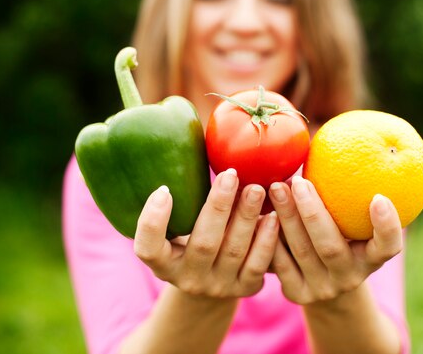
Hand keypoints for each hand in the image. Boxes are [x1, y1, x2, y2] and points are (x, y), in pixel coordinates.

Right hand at [133, 169, 278, 298]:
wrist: (216, 277)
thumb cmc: (195, 232)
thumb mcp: (181, 221)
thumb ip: (182, 193)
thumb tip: (183, 134)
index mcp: (163, 262)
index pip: (147, 248)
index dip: (152, 222)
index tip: (163, 189)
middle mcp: (187, 279)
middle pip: (203, 244)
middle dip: (218, 206)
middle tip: (231, 175)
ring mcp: (218, 287)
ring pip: (234, 252)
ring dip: (247, 217)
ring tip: (257, 188)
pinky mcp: (245, 288)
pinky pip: (258, 264)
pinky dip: (267, 238)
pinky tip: (274, 215)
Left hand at [268, 176, 402, 304]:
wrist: (322, 279)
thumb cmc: (340, 232)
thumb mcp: (352, 220)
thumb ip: (352, 190)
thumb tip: (352, 133)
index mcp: (372, 259)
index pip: (388, 246)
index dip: (386, 226)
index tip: (378, 197)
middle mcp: (350, 277)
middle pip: (331, 246)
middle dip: (313, 212)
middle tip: (298, 180)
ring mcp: (322, 289)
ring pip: (301, 252)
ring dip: (286, 217)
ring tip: (275, 187)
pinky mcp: (296, 293)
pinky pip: (279, 262)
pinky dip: (270, 234)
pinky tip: (261, 209)